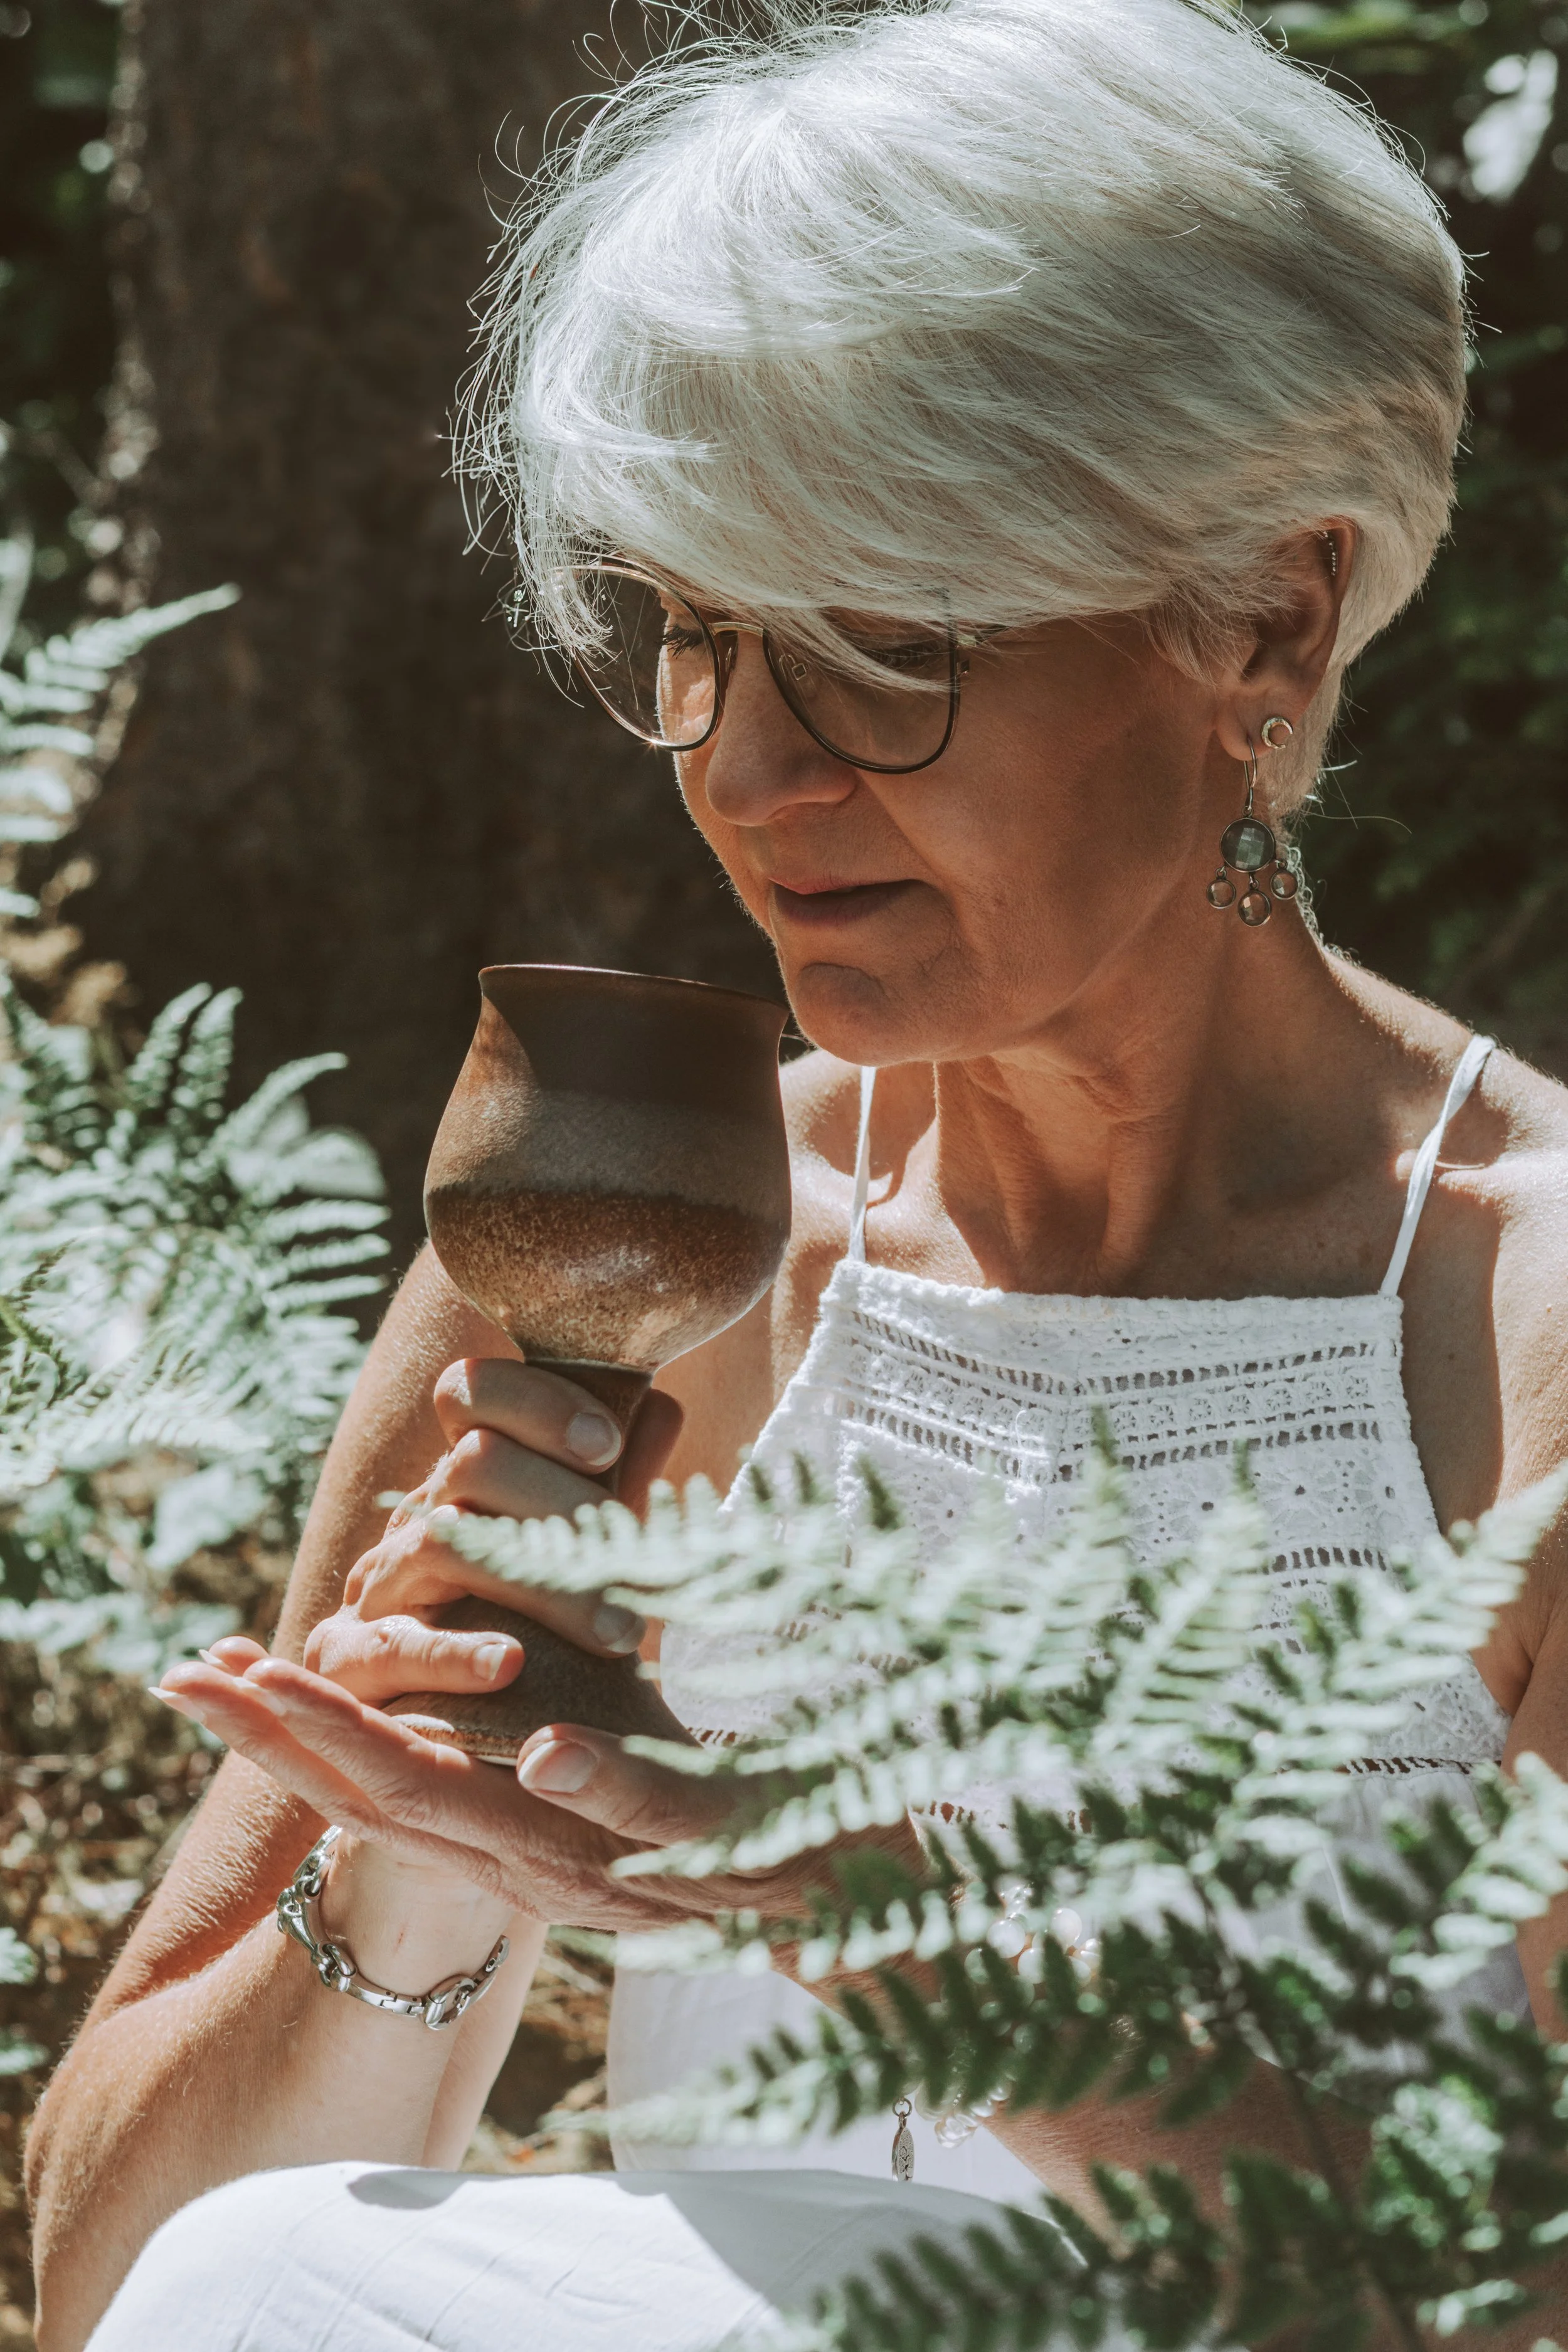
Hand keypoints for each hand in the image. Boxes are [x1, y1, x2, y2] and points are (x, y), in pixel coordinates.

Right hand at [150, 1644, 834, 1931]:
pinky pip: (643, 1814)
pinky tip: (541, 1745)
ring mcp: (616, 1858)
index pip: (373, 1774)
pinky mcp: (709, 1844)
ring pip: (484, 1812)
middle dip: (282, 1736)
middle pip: (387, 1797)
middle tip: (192, 1677)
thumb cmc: (710, 1800)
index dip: (283, 1730)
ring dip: (383, 1752)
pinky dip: (589, 1782)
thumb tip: (460, 1577)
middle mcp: (537, 1857)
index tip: (205, 1667)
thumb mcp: (600, 1723)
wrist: (846, 1884)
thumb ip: (527, 1676)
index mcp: (506, 1823)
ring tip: (297, 1690)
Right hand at [301, 1356, 684, 1707]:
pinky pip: (393, 1645)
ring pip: (442, 1541)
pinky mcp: (345, 1659)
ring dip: (537, 1583)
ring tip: (616, 1630)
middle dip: (561, 1501)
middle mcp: (413, 1518)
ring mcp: (374, 1585)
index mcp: (463, 1480)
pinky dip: (454, 1653)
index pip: (473, 1392)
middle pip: (471, 1463)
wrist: (448, 1734)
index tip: (605, 1444)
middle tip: (635, 1550)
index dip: (536, 1404)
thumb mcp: (578, 1555)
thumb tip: (661, 1410)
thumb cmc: (530, 1631)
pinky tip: (512, 1665)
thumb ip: (613, 1488)